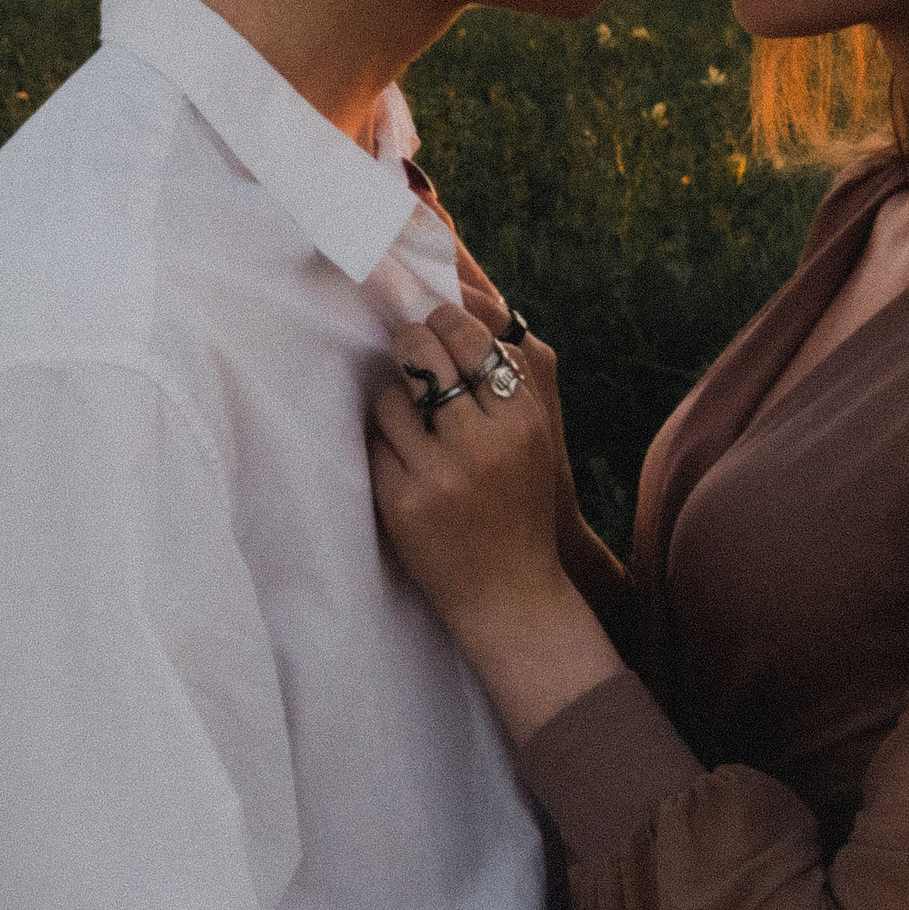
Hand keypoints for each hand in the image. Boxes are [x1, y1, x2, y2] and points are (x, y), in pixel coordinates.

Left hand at [369, 305, 625, 740]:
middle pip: (425, 357)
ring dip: (392, 396)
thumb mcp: (534, 439)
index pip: (471, 340)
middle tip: (407, 347)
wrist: (510, 593)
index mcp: (521, 421)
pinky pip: (374, 444)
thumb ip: (507, 382)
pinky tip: (399, 454)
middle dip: (410, 344)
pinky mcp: (402, 503)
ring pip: (391, 397)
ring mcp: (439, 475)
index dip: (444, 321)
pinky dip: (383, 441)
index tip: (434, 322)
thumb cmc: (520, 504)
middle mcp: (482, 444)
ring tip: (407, 411)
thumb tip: (458, 315)